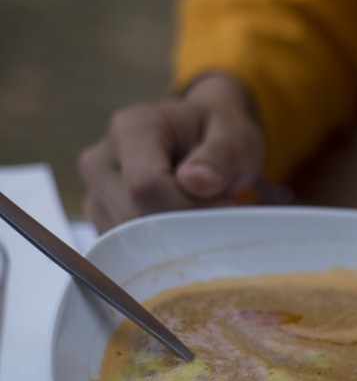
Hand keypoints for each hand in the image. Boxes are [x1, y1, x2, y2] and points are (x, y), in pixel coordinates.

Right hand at [78, 74, 265, 231]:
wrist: (207, 140)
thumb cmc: (220, 135)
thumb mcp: (235, 136)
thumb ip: (221, 155)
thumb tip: (197, 182)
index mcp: (132, 129)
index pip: (146, 186)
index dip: (189, 208)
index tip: (229, 207)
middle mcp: (102, 161)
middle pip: (133, 216)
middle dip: (185, 227)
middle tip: (224, 214)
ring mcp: (96, 194)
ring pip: (127, 240)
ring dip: (174, 240)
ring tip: (205, 214)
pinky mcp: (102, 220)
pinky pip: (126, 251)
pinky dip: (161, 249)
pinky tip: (185, 227)